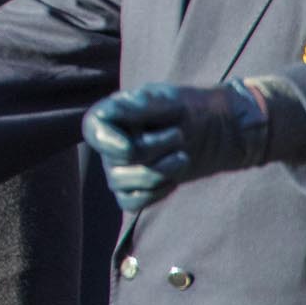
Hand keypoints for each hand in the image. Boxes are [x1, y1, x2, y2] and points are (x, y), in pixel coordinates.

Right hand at [83, 80, 268, 210]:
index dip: (107, 142)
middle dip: (154, 150)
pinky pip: (131, 203)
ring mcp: (118, 168)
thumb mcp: (169, 101)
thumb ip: (142, 105)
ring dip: (159, 173)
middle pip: (117, 159)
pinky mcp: (132, 190)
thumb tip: (110, 111)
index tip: (130, 147)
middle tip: (179, 135)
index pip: (93, 130)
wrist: (212, 132)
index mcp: (111, 115)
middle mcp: (109, 143)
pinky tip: (172, 180)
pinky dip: (155, 194)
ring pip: (122, 184)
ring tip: (183, 158)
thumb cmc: (187, 110)